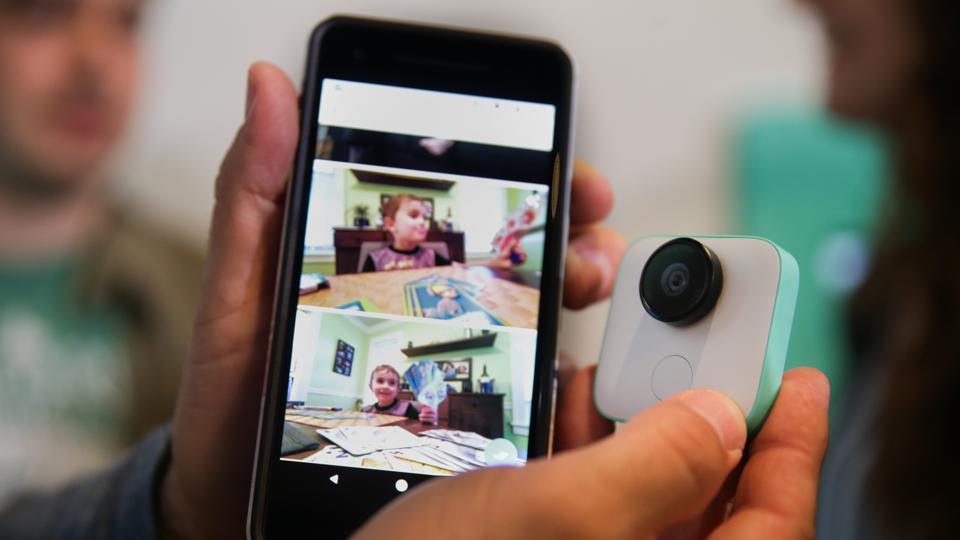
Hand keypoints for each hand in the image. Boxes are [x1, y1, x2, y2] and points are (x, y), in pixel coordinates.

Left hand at [157, 62, 624, 538]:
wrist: (233, 501)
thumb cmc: (231, 395)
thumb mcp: (238, 288)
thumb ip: (255, 194)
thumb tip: (271, 85)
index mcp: (374, 261)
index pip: (461, 202)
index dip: (524, 174)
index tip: (569, 172)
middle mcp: (418, 302)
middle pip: (512, 252)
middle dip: (567, 234)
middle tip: (589, 240)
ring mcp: (440, 356)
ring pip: (532, 310)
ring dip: (575, 289)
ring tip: (587, 288)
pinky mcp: (454, 414)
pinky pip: (523, 385)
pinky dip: (560, 373)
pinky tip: (567, 371)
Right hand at [357, 367, 828, 538]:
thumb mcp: (559, 520)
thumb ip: (657, 467)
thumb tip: (720, 415)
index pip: (774, 520)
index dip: (793, 443)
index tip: (798, 373)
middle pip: (711, 495)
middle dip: (706, 410)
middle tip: (707, 343)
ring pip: (650, 489)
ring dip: (641, 419)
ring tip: (627, 359)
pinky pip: (597, 495)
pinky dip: (591, 444)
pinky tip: (570, 397)